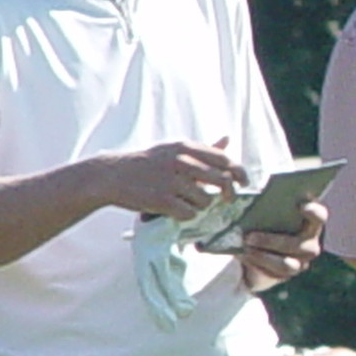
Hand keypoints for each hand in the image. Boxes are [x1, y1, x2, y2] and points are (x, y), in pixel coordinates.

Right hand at [99, 140, 246, 220]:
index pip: (224, 160)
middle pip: (221, 181)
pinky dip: (186, 215)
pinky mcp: (162, 200)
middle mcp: (180, 162)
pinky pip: (189, 214)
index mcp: (185, 147)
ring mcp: (171, 181)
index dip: (239, 173)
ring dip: (201, 205)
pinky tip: (175, 209)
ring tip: (186, 201)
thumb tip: (227, 140)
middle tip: (227, 199)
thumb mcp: (173, 149)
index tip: (243, 182)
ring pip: (206, 201)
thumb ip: (203, 148)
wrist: (112, 176)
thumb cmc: (147, 163)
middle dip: (228, 193)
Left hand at [241, 198, 325, 293]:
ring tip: (245, 249)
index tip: (300, 205)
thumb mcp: (264, 210)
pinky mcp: (286, 275)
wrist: (257, 246)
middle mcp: (310, 244)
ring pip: (287, 265)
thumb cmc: (264, 220)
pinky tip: (244, 257)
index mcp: (310, 223)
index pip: (320, 216)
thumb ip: (263, 202)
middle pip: (299, 245)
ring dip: (263, 257)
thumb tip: (243, 195)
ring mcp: (300, 262)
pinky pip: (274, 275)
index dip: (314, 211)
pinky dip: (257, 265)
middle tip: (249, 236)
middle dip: (272, 242)